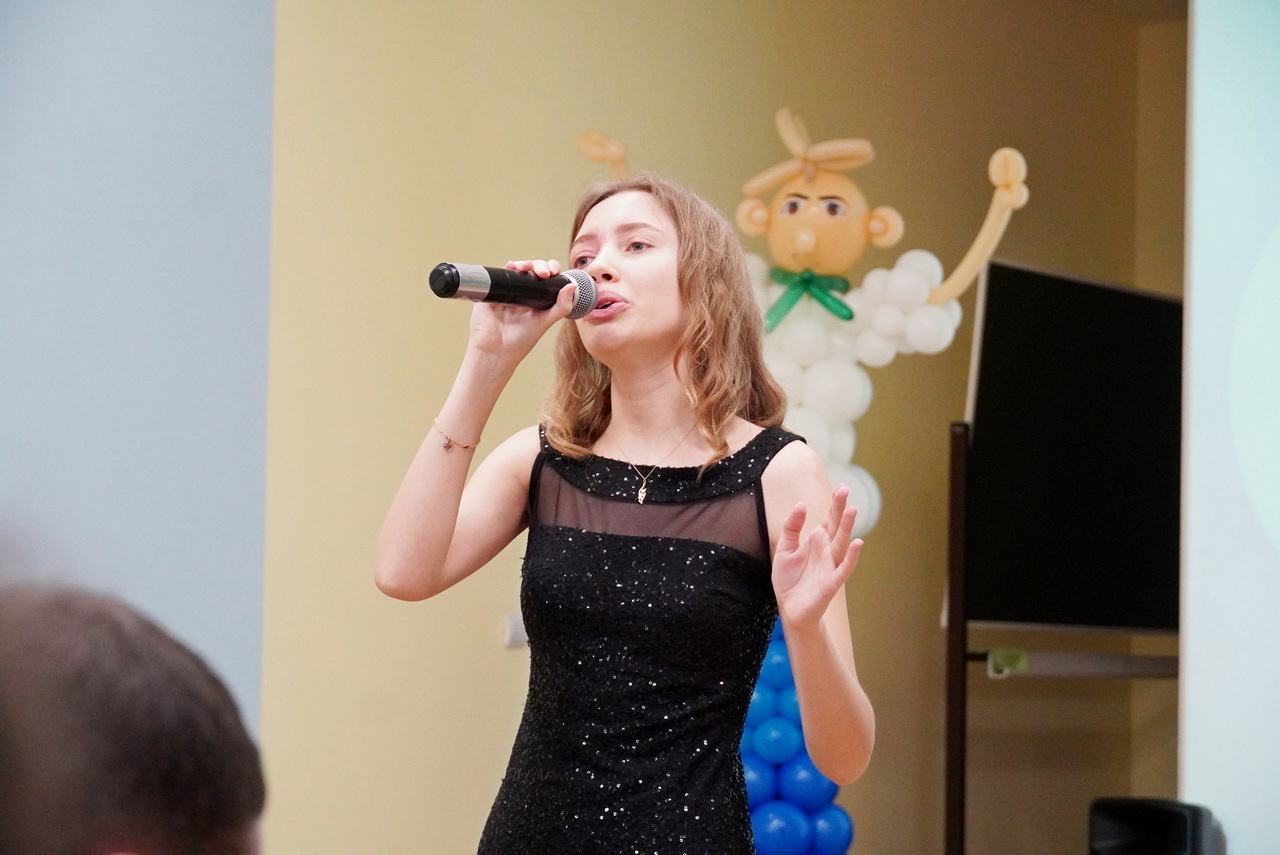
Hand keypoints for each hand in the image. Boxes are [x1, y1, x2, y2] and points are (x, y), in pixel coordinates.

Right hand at [466, 259, 577, 362]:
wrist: (496, 350)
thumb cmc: (520, 341)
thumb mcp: (545, 323)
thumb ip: (561, 307)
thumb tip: (573, 286)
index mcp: (538, 300)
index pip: (548, 279)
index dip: (553, 271)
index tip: (555, 272)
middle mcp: (524, 293)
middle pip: (534, 271)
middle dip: (540, 266)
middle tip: (544, 273)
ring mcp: (510, 291)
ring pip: (519, 269)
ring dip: (525, 263)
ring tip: (529, 267)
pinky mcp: (495, 291)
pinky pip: (502, 274)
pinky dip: (509, 267)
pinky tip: (514, 267)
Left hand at [772, 484, 861, 632]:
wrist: (789, 608)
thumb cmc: (789, 579)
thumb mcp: (784, 548)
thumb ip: (791, 527)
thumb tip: (802, 505)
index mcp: (817, 540)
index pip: (829, 518)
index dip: (834, 503)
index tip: (841, 487)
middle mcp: (827, 550)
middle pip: (836, 526)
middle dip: (840, 508)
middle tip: (845, 489)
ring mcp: (831, 565)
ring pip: (842, 543)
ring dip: (847, 527)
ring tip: (852, 509)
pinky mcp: (832, 582)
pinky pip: (844, 568)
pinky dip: (851, 556)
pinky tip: (857, 543)